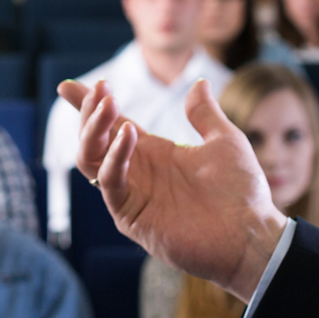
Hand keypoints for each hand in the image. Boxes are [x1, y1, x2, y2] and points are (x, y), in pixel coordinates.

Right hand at [58, 79, 287, 300]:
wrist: (250, 235)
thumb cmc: (241, 193)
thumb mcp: (225, 142)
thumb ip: (205, 114)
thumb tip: (196, 83)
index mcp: (153, 154)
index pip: (111, 125)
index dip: (88, 105)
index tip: (68, 86)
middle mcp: (136, 172)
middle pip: (93, 139)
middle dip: (88, 112)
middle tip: (101, 88)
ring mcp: (131, 194)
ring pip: (90, 159)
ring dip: (93, 130)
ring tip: (108, 105)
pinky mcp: (130, 216)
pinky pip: (111, 182)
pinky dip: (114, 156)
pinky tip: (129, 133)